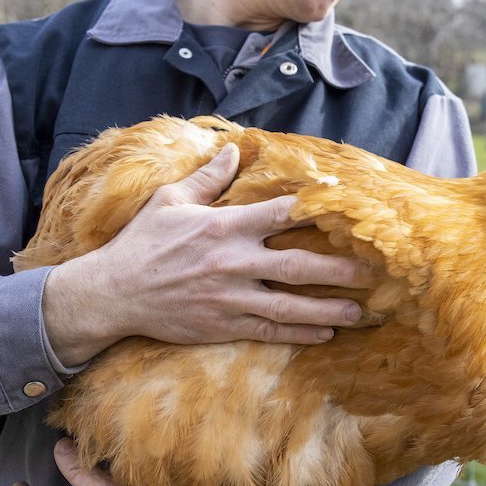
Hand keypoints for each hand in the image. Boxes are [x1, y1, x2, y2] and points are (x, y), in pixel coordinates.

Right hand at [42, 143, 367, 364]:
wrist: (112, 293)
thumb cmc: (140, 243)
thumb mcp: (169, 201)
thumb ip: (208, 178)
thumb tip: (236, 151)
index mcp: (223, 226)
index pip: (280, 213)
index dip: (317, 209)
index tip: (348, 209)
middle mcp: (233, 262)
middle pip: (298, 265)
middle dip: (340, 269)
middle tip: (374, 272)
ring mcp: (230, 297)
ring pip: (290, 305)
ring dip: (328, 309)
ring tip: (359, 311)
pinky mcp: (222, 325)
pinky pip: (268, 331)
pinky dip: (298, 333)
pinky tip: (323, 334)